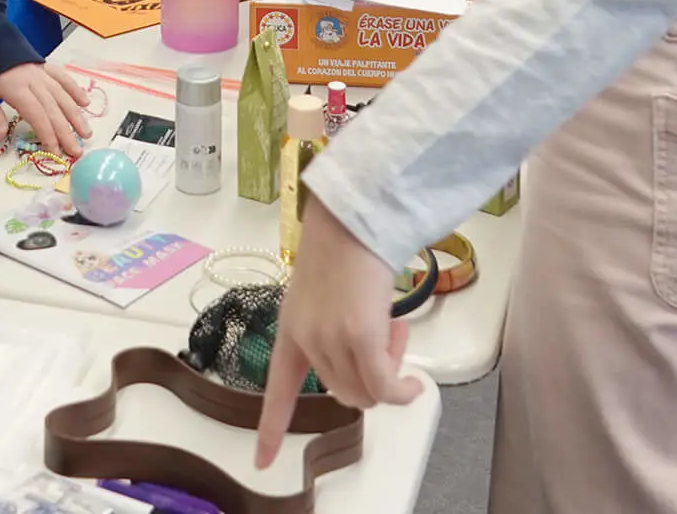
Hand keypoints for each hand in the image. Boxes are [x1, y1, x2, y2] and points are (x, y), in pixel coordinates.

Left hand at [0, 60, 93, 157]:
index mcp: (17, 88)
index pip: (37, 114)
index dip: (48, 134)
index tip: (56, 152)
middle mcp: (34, 81)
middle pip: (53, 109)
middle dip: (66, 132)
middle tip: (76, 151)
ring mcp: (41, 73)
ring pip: (63, 95)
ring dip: (75, 115)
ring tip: (86, 132)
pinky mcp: (44, 67)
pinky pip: (63, 78)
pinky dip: (75, 90)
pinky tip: (84, 102)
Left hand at [257, 195, 423, 466]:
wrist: (354, 216)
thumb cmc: (345, 244)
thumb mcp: (325, 293)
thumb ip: (333, 328)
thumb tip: (366, 360)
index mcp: (290, 330)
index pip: (276, 390)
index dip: (270, 430)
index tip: (261, 461)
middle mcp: (305, 340)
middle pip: (343, 392)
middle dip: (372, 375)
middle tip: (388, 335)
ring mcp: (331, 340)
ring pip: (366, 391)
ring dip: (390, 370)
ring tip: (395, 328)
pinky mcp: (361, 337)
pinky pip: (385, 385)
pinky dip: (402, 391)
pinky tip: (414, 384)